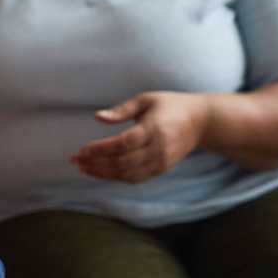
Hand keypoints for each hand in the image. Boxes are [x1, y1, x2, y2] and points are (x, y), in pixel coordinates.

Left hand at [72, 91, 209, 183]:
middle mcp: (158, 148)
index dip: (100, 149)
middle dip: (96, 163)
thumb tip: (97, 117)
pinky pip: (136, 178)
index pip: (123, 143)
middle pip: (123, 162)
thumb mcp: (146, 99)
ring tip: (84, 167)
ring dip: (103, 173)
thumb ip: (121, 110)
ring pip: (128, 174)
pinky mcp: (161, 169)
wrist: (201, 121)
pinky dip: (116, 177)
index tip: (82, 150)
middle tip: (76, 160)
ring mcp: (161, 161)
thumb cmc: (170, 105)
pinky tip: (101, 171)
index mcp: (154, 128)